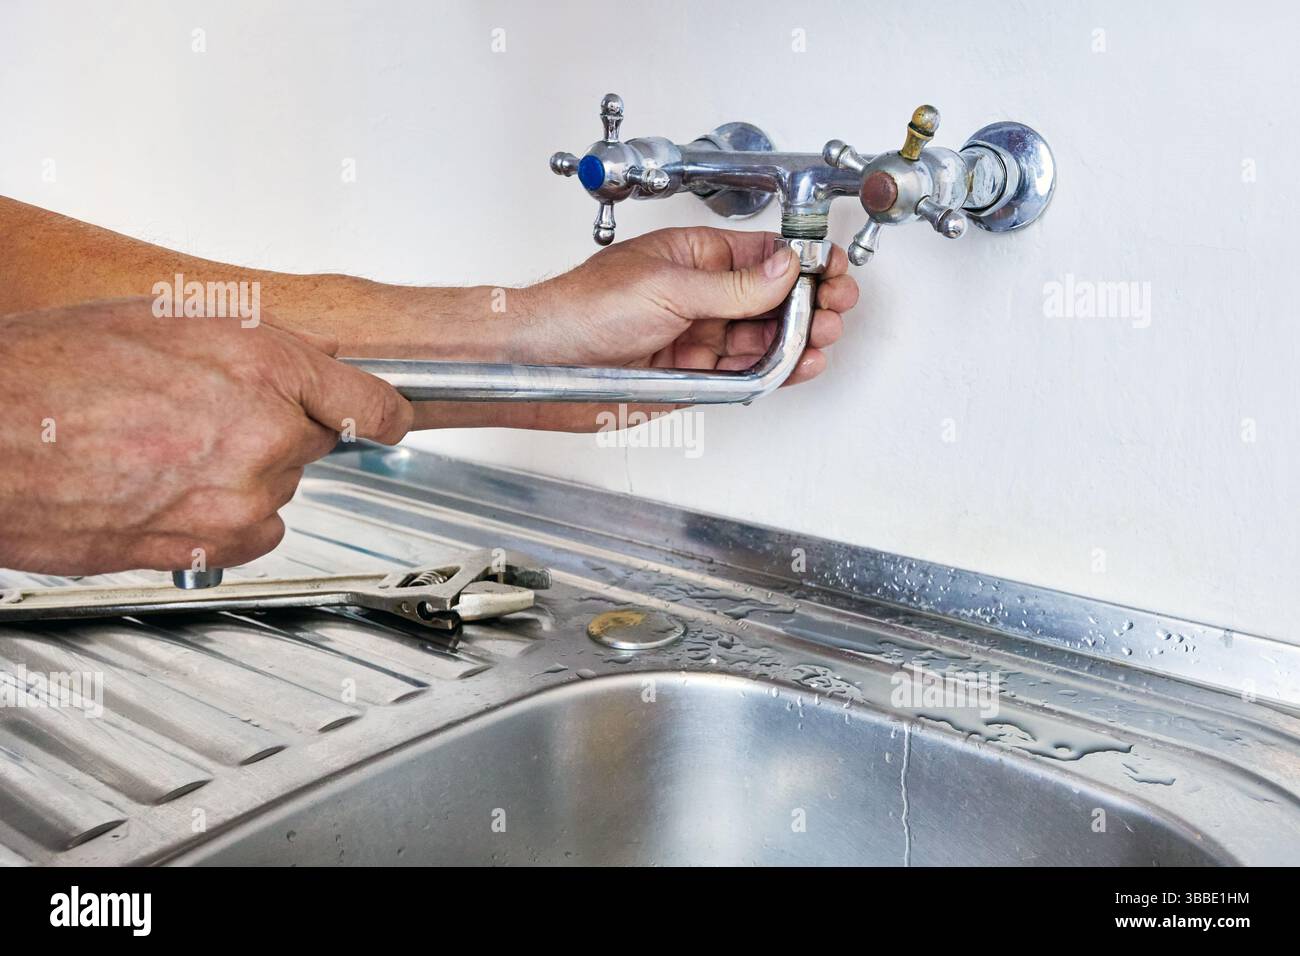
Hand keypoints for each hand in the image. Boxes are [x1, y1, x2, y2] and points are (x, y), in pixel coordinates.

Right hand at [0, 299, 412, 575]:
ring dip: (245, 475)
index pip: (369, 401)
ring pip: (280, 489)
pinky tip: (168, 490)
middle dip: (277, 430)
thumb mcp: (164, 321)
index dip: (382, 411)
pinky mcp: (210, 544)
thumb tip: (309, 359)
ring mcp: (240, 495)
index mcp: (262, 363)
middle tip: (207, 419)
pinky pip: (253, 532)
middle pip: (314, 443)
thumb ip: (255, 345)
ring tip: (166, 452)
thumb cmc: (48, 373)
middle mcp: (264, 431)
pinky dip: (226, 518)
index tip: (389, 419)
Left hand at [438, 227, 857, 431]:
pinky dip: (775, 370)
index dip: (803, 262)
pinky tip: (795, 364)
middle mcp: (701, 295)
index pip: (764, 254)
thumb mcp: (668, 287)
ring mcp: (700, 337)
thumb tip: (786, 268)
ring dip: (798, 338)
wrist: (543, 364)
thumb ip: (734, 285)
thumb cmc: (582, 310)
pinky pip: (747, 373)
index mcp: (694, 256)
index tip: (832, 271)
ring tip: (819, 340)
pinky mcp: (696, 378)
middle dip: (809, 303)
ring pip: (765, 338)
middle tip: (834, 310)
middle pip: (773, 298)